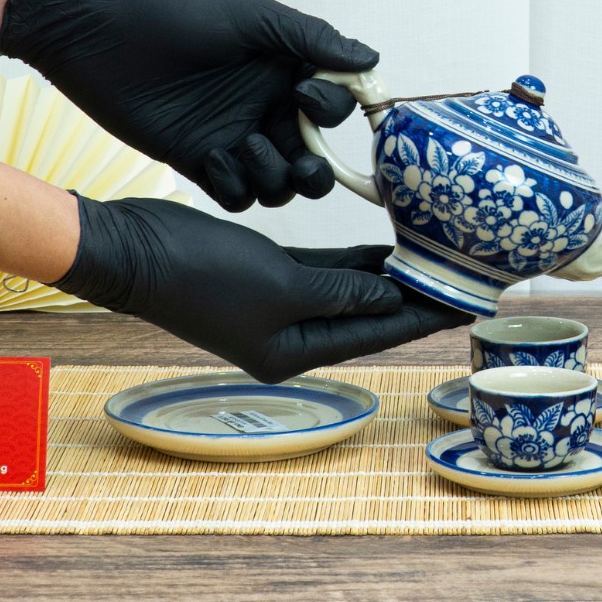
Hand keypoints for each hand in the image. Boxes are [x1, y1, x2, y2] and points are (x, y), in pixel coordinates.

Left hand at [0, 0, 369, 210]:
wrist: (95, 31)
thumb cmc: (172, 11)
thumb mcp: (250, 17)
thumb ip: (310, 39)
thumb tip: (372, 59)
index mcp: (285, 71)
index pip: (333, 106)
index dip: (330, 109)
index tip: (301, 94)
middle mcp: (267, 108)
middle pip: (315, 158)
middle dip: (317, 169)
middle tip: (301, 161)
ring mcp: (235, 138)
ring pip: (281, 184)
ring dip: (275, 177)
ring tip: (245, 148)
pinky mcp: (201, 162)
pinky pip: (239, 195)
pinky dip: (237, 185)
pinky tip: (213, 157)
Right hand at [55, 196, 472, 382]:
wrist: (134, 248)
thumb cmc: (201, 273)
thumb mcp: (282, 285)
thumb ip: (342, 292)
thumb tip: (391, 295)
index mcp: (294, 353)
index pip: (377, 335)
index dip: (424, 319)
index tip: (467, 306)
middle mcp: (291, 335)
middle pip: (369, 317)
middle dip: (415, 300)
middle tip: (463, 282)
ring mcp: (279, 305)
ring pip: (349, 292)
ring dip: (388, 279)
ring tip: (436, 263)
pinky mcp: (269, 275)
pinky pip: (326, 271)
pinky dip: (355, 263)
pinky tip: (387, 251)